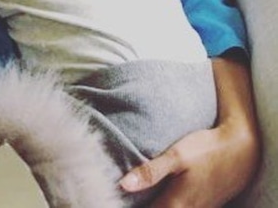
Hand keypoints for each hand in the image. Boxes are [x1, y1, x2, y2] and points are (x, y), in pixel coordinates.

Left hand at [120, 58, 259, 206]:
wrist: (240, 150)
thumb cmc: (206, 150)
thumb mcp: (177, 156)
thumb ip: (151, 172)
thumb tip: (123, 185)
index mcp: (177, 204)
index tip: (111, 201)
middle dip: (142, 206)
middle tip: (121, 197)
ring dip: (154, 204)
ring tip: (134, 196)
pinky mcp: (203, 204)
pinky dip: (166, 203)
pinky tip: (157, 193)